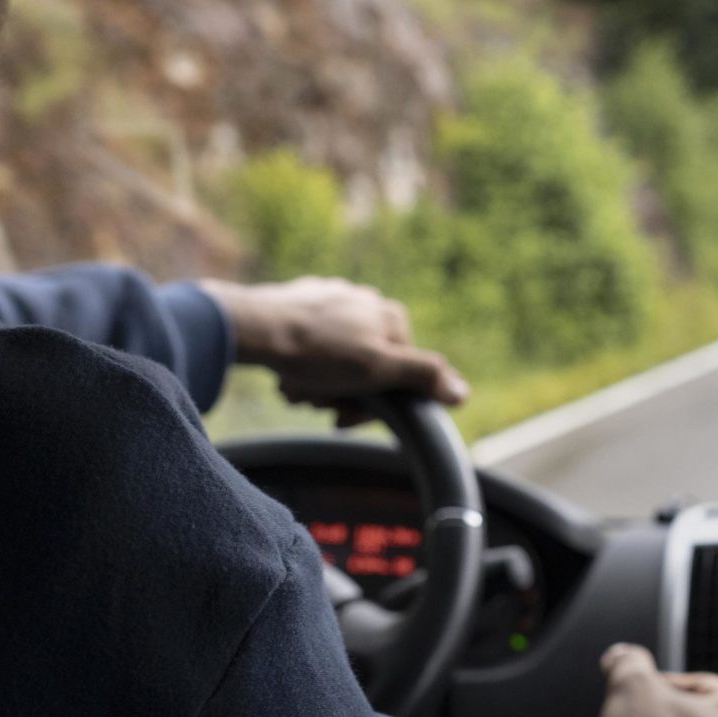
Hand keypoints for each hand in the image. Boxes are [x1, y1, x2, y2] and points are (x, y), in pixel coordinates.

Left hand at [202, 277, 469, 410]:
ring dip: (317, 384)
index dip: (373, 404)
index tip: (344, 417)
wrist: (255, 327)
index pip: (397, 373)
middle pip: (365, 368)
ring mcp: (333, 299)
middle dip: (341, 393)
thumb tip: (462, 392)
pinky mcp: (302, 302)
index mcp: (391, 317)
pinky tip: (285, 372)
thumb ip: (422, 376)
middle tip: (316, 402)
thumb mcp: (377, 370)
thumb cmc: (317, 352)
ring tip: (296, 387)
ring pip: (335, 360)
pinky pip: (309, 344)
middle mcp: (367, 301)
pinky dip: (300, 364)